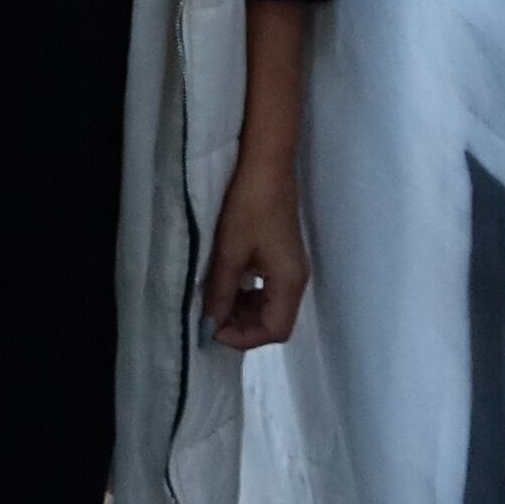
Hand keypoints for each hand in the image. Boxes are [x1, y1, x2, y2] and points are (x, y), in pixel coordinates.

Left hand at [201, 156, 311, 349]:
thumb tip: (209, 327)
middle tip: (210, 318)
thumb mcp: (229, 253)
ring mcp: (290, 267)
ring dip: (243, 312)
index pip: (275, 330)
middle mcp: (295, 279)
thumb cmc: (248, 207)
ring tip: (215, 302)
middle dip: (242, 327)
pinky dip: (247, 295)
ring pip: (270, 307)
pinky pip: (267, 289)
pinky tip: (227, 284)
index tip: (214, 329)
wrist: (265, 166)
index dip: (245, 338)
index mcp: (289, 282)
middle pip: (275, 322)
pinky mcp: (281, 256)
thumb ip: (221, 293)